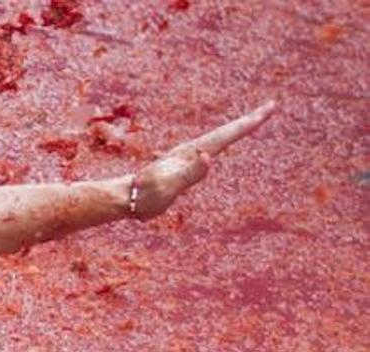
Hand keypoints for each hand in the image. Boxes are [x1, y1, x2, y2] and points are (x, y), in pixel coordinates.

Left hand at [130, 101, 274, 220]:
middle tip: (271, 106)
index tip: (269, 108)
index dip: (249, 123)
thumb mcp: (170, 186)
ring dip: (237, 129)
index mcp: (193, 153)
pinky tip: (222, 143)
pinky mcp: (181, 166)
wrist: (125, 199)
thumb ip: (189, 173)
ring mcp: (186, 158)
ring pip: (218, 139)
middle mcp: (191, 151)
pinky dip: (222, 142)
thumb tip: (208, 155)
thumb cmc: (147, 196)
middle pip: (226, 132)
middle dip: (249, 120)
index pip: (227, 135)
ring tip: (253, 120)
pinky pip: (209, 150)